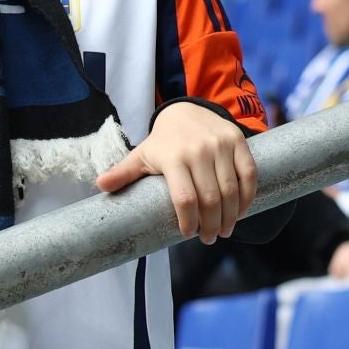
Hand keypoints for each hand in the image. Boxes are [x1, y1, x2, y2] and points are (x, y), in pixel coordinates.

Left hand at [98, 101, 256, 244]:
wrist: (186, 111)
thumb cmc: (163, 142)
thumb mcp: (142, 155)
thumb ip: (123, 172)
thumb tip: (100, 185)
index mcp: (172, 157)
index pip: (184, 198)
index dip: (188, 221)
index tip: (188, 234)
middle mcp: (198, 150)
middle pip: (210, 199)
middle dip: (211, 225)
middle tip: (209, 238)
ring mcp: (220, 145)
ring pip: (231, 190)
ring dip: (231, 216)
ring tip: (224, 230)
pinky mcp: (238, 141)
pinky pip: (248, 174)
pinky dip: (248, 197)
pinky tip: (241, 211)